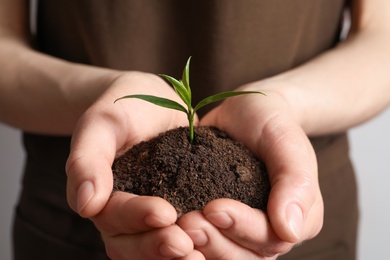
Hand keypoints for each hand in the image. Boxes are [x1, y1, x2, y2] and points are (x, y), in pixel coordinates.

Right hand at [66, 72, 199, 258]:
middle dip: (156, 246)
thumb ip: (87, 160)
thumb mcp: (102, 123)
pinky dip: (192, 244)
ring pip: (152, 248)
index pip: (113, 215)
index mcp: (101, 194)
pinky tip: (213, 245)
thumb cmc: (124, 107)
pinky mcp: (175, 207)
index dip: (137, 218)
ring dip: (174, 255)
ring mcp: (147, 214)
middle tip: (185, 246)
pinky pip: (178, 233)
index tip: (166, 213)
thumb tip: (85, 206)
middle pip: (130, 244)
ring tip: (201, 255)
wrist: (153, 100)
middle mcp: (122, 211)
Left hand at [180, 82, 323, 258]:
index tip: (213, 207)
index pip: (271, 238)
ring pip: (222, 255)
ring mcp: (242, 228)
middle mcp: (270, 230)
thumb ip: (295, 182)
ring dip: (199, 245)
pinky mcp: (218, 221)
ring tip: (175, 226)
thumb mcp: (286, 141)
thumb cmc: (271, 122)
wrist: (246, 113)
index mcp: (298, 218)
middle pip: (244, 256)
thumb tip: (290, 232)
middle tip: (187, 222)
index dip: (241, 228)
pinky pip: (205, 241)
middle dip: (215, 242)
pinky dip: (188, 240)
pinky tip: (169, 229)